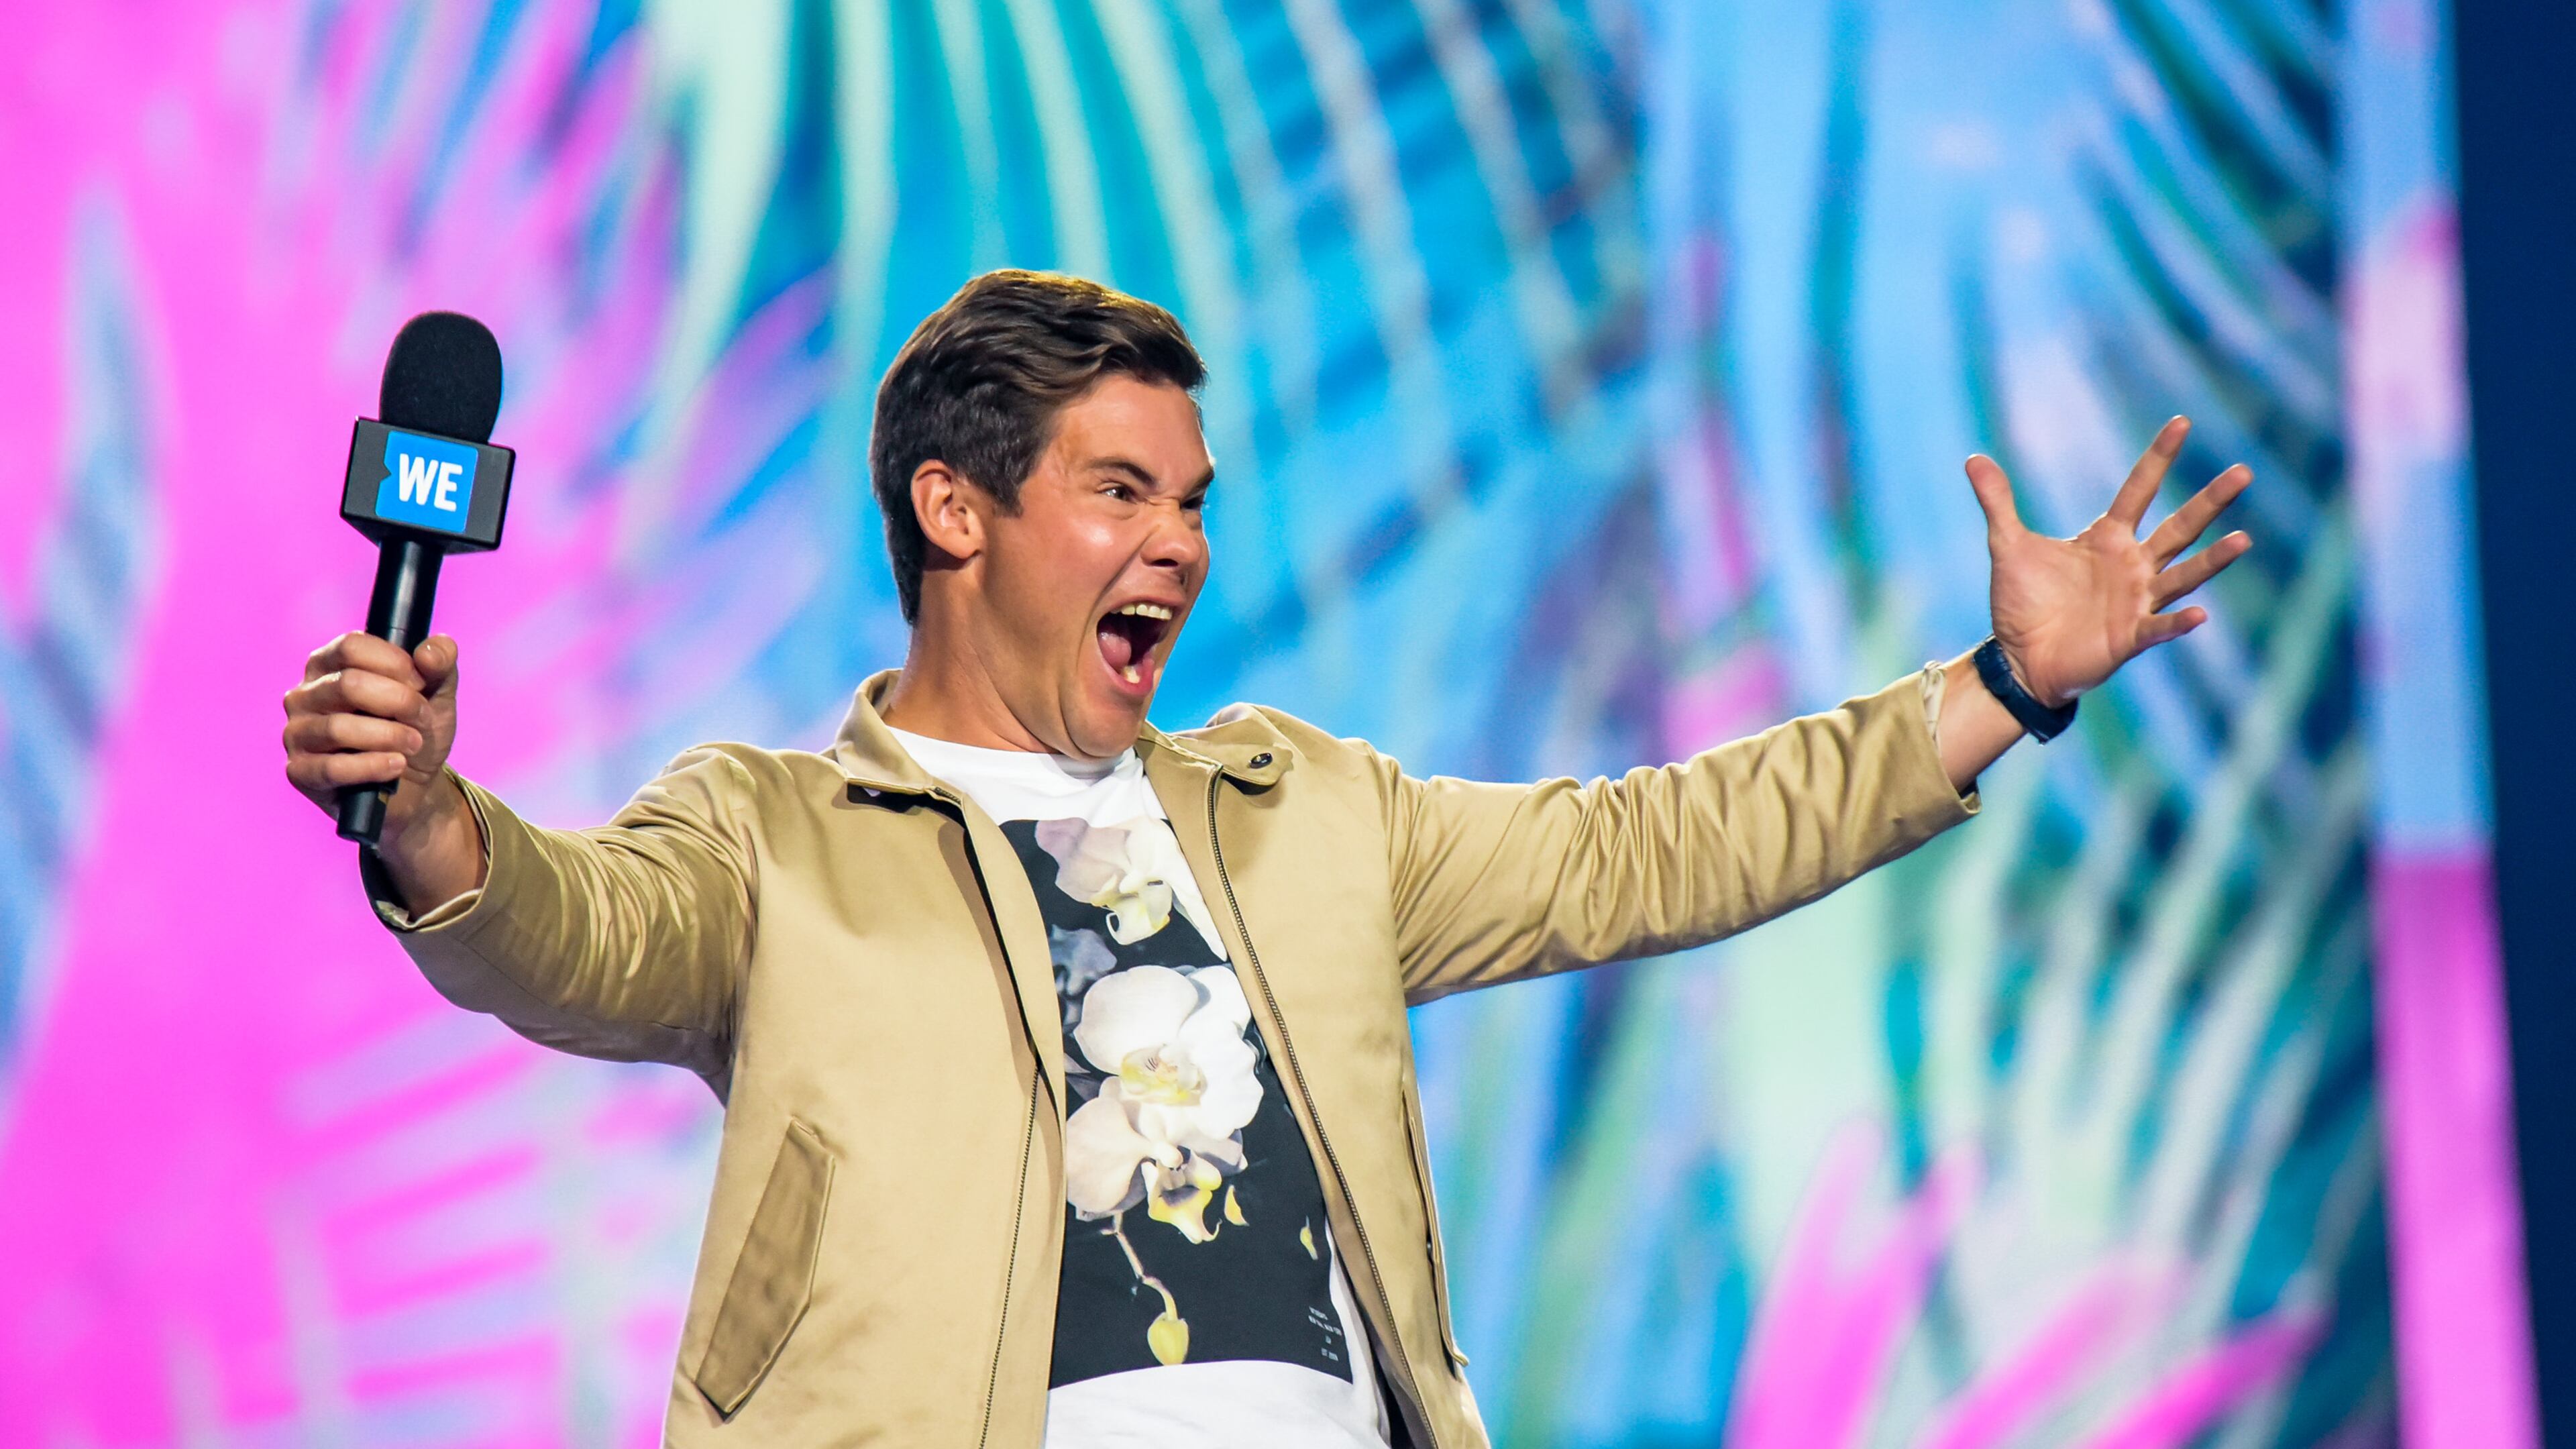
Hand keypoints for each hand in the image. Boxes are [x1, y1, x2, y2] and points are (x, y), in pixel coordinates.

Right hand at [282, 632, 483, 909]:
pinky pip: (332, 768)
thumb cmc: (416, 729)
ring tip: (413, 744)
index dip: (395, 664)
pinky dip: (373, 767)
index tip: (422, 683)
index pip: (351, 647)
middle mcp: (304, 695)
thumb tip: (431, 650)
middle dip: (399, 702)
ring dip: (389, 736)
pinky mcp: (300, 772)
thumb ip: (440, 663)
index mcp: (329, 664)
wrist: (416, 784)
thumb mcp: (438, 693)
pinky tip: (396, 766)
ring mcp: (296, 734)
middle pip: (347, 684)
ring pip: (338, 728)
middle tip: (422, 717)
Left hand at [1966, 417, 2251, 707]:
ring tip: (2243, 540)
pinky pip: (2159, 627)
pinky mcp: (2130, 637)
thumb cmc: (2022, 603)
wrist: (2018, 658)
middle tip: (2244, 472)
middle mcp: (2132, 565)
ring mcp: (2136, 601)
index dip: (2158, 457)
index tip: (2181, 422)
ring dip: (2213, 560)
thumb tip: (1973, 458)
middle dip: (2210, 501)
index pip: (2139, 489)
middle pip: (2180, 526)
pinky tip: (2199, 615)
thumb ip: (1998, 502)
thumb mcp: (2008, 545)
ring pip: (2184, 575)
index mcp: (2107, 538)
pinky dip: (2177, 623)